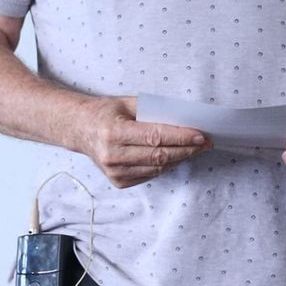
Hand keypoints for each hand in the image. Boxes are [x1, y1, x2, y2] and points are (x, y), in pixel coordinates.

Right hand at [80, 97, 206, 187]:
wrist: (80, 129)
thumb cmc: (105, 112)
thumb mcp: (126, 103)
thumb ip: (153, 110)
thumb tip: (184, 117)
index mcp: (113, 132)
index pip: (155, 136)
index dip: (181, 137)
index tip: (201, 135)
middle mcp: (112, 155)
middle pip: (159, 155)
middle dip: (187, 149)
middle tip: (206, 143)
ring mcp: (114, 172)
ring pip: (158, 168)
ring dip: (180, 159)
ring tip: (195, 149)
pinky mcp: (118, 182)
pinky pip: (150, 175)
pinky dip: (166, 166)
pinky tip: (176, 156)